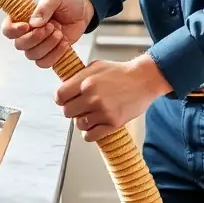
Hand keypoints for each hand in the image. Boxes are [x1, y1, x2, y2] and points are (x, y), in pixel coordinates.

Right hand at [1, 0, 93, 68]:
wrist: (82, 12)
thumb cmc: (65, 3)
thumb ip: (44, 7)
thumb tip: (34, 23)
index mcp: (23, 19)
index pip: (7, 30)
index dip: (13, 31)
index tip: (27, 26)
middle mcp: (27, 34)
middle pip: (19, 45)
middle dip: (36, 38)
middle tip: (52, 26)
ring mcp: (38, 46)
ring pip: (32, 56)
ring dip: (48, 45)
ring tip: (60, 33)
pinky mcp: (50, 54)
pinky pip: (45, 63)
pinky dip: (55, 55)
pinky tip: (64, 43)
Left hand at [55, 54, 171, 142]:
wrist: (144, 79)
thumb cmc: (120, 72)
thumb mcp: (96, 66)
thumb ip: (79, 77)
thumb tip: (65, 88)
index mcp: (85, 81)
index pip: (59, 96)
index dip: (61, 99)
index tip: (65, 100)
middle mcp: (92, 97)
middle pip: (67, 112)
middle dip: (72, 110)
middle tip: (81, 107)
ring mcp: (103, 111)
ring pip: (78, 125)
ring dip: (83, 121)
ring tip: (91, 115)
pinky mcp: (113, 123)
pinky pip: (90, 136)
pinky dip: (90, 133)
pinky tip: (96, 126)